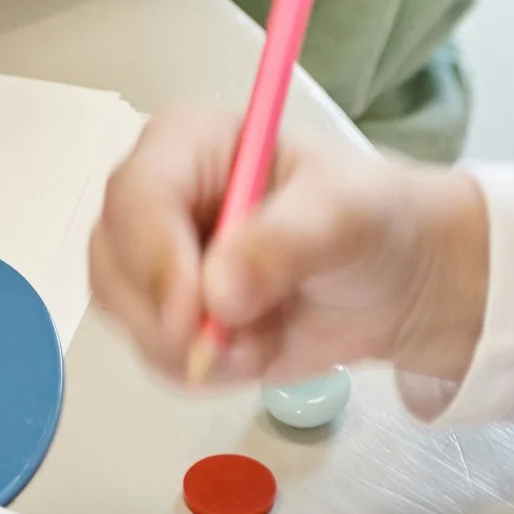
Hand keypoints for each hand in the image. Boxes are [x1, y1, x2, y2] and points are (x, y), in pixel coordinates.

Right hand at [88, 108, 489, 391]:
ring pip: (126, 316)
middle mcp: (158, 197)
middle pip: (113, 259)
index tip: (195, 316)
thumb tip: (219, 293)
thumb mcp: (346, 214)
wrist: (399, 280)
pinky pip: (155, 356)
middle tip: (244, 343)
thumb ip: (284, 244)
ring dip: (195, 347)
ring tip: (266, 335)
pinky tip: (255, 349)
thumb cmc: (373, 220)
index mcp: (188, 143)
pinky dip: (205, 370)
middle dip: (171, 316)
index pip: (137, 195)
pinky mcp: (170, 316)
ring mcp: (157, 260)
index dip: (155, 257)